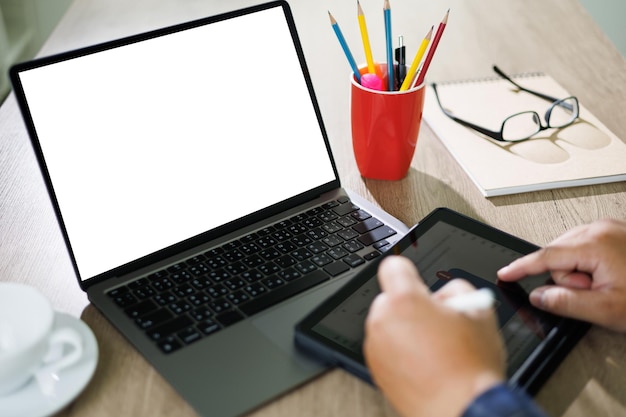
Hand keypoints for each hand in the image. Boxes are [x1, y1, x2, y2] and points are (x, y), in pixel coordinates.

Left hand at [364, 256, 504, 416]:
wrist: (461, 410)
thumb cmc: (470, 367)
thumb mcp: (480, 311)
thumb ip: (458, 290)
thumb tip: (446, 294)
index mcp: (405, 300)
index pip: (393, 266)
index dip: (408, 272)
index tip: (417, 283)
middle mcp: (383, 320)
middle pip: (390, 298)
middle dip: (410, 306)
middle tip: (436, 322)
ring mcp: (376, 346)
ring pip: (387, 324)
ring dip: (404, 329)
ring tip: (434, 348)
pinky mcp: (375, 368)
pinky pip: (385, 348)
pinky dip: (399, 351)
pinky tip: (424, 363)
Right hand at [498, 219, 625, 331]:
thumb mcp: (607, 310)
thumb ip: (566, 303)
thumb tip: (538, 297)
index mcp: (596, 244)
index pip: (545, 257)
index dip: (521, 268)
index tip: (505, 274)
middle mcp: (600, 229)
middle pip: (558, 256)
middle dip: (568, 279)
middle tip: (592, 292)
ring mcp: (609, 229)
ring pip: (570, 252)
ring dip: (579, 273)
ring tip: (604, 285)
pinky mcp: (615, 233)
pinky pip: (585, 247)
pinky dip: (588, 264)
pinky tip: (606, 276)